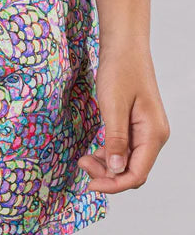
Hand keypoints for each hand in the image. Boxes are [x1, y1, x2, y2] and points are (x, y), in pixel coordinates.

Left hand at [78, 41, 169, 192]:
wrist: (123, 49)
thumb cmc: (120, 72)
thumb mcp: (113, 106)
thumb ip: (115, 139)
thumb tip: (115, 169)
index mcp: (153, 134)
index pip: (137, 174)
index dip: (114, 184)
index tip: (89, 184)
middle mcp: (153, 137)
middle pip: (132, 171)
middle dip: (107, 176)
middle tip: (82, 163)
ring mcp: (145, 132)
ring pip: (126, 163)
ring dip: (105, 167)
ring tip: (83, 158)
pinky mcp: (135, 128)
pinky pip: (123, 151)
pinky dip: (107, 156)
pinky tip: (92, 152)